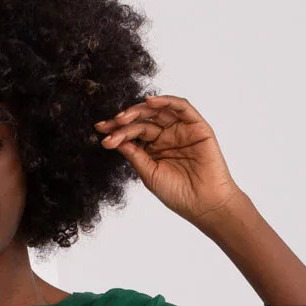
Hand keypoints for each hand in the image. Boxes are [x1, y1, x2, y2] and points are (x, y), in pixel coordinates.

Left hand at [94, 95, 243, 228]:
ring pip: (159, 111)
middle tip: (110, 124)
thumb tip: (115, 140)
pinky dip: (166, 101)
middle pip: (143, 120)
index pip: (133, 134)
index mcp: (154, 149)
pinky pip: (181, 107)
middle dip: (124, 120)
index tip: (100, 132)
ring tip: (123, 116)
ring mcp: (181, 130)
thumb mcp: (149, 174)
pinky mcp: (197, 126)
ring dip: (140, 110)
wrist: (205, 203)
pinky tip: (149, 102)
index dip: (117, 131)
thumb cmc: (178, 194)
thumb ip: (135, 155)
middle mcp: (166, 136)